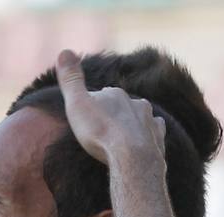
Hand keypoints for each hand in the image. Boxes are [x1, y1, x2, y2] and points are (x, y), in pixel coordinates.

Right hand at [55, 49, 165, 165]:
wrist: (131, 158)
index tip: (85, 116)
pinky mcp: (158, 139)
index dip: (93, 105)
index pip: (102, 95)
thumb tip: (64, 51)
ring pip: (140, 117)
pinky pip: (155, 133)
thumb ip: (71, 80)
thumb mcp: (77, 104)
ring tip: (121, 137)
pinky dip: (148, 136)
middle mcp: (136, 103)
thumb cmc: (101, 132)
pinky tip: (143, 143)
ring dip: (131, 124)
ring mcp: (150, 120)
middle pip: (122, 105)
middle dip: (112, 113)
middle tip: (100, 128)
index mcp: (115, 94)